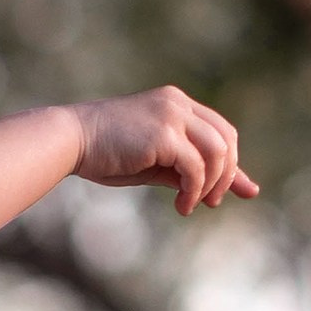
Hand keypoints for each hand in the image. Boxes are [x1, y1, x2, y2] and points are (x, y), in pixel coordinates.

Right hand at [68, 89, 255, 215]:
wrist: (71, 141)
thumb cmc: (106, 154)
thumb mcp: (155, 163)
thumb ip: (186, 171)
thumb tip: (217, 195)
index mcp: (176, 104)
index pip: (220, 130)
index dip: (233, 162)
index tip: (238, 191)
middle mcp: (178, 104)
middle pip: (227, 139)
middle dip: (227, 175)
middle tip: (211, 202)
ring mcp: (172, 115)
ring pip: (218, 152)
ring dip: (212, 185)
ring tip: (191, 205)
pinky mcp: (164, 134)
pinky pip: (195, 167)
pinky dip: (194, 191)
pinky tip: (181, 206)